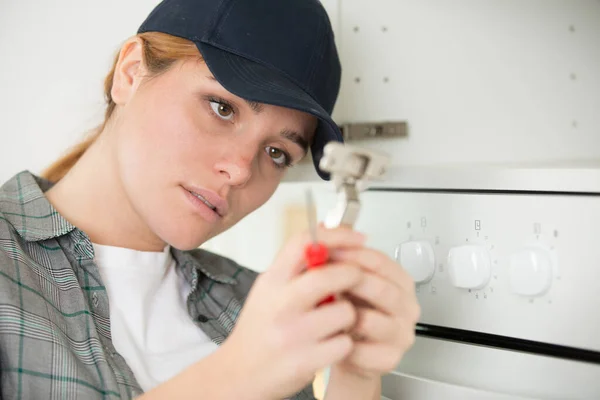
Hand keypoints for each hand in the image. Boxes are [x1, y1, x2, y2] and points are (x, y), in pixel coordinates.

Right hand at [218, 227, 366, 399]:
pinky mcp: (305, 360)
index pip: (304, 242)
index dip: (337, 235)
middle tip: (357, 279)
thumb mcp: (269, 290)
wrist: (238, 374)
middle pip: (329, 275)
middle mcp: (280, 304)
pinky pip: (345, 343)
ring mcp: (293, 334)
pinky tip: (330, 343)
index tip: (358, 238)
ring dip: (349, 315)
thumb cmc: (260, 329)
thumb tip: (326, 232)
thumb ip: (296, 266)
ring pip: (344, 311)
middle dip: (352, 275)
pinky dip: (344, 343)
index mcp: (272, 280)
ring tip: (336, 321)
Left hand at [330, 245, 420, 379]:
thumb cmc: (349, 310)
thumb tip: (319, 233)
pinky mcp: (389, 359)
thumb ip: (337, 256)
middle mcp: (406, 306)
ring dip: (344, 315)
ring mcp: (401, 334)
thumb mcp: (345, 279)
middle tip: (323, 280)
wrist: (347, 348)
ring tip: (324, 311)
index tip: (328, 251)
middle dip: (349, 282)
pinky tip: (330, 337)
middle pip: (382, 289)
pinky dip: (342, 344)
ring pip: (372, 321)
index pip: (380, 262)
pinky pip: (363, 351)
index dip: (352, 254)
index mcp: (400, 281)